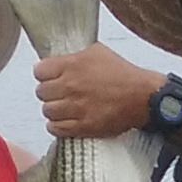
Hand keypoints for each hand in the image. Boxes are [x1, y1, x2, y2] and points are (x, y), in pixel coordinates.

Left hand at [35, 45, 161, 138]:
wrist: (143, 97)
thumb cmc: (124, 75)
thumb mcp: (98, 52)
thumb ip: (75, 56)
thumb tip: (61, 61)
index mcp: (72, 65)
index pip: (39, 71)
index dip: (45, 74)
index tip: (51, 77)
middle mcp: (70, 86)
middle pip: (41, 92)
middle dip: (49, 92)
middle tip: (59, 93)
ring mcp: (75, 107)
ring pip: (47, 111)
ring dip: (54, 110)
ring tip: (63, 108)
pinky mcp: (83, 126)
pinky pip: (56, 128)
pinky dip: (57, 126)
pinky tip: (64, 121)